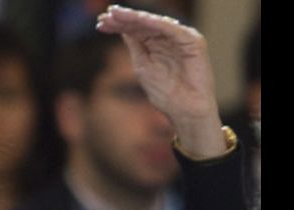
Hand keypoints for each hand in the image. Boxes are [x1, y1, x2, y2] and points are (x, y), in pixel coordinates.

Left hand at [97, 5, 225, 157]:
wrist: (185, 110)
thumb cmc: (165, 93)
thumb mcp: (143, 67)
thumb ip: (136, 47)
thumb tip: (122, 29)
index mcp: (155, 45)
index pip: (134, 31)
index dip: (118, 26)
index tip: (100, 23)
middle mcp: (167, 38)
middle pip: (142, 24)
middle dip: (123, 19)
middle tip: (106, 15)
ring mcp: (180, 38)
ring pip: (155, 23)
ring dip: (135, 18)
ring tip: (117, 14)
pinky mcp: (193, 41)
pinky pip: (172, 29)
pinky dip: (155, 23)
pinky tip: (140, 20)